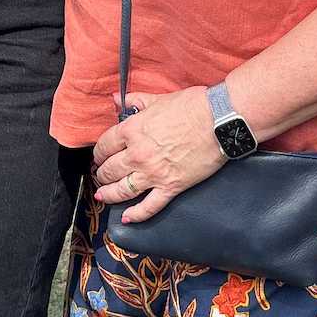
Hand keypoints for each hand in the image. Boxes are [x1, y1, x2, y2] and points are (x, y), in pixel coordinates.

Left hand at [91, 87, 222, 223]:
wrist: (218, 120)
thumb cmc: (191, 106)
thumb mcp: (157, 99)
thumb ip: (134, 100)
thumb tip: (117, 99)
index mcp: (132, 130)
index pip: (104, 146)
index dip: (98, 152)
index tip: (99, 156)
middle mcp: (137, 155)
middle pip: (109, 170)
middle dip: (101, 174)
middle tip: (100, 175)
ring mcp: (153, 173)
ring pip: (122, 190)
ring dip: (108, 194)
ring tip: (102, 196)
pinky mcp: (170, 187)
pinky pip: (149, 206)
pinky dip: (136, 215)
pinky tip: (126, 218)